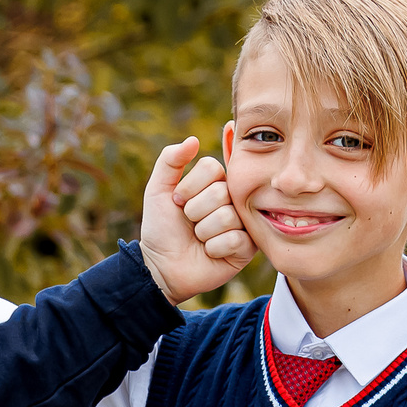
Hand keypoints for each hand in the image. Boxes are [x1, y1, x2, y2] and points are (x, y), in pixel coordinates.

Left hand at [138, 133, 255, 304]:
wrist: (162, 267)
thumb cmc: (162, 229)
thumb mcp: (158, 191)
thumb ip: (170, 161)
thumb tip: (193, 140)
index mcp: (216, 183)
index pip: (212, 167)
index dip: (189, 187)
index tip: (178, 203)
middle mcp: (234, 199)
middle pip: (219, 192)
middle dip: (194, 212)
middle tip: (190, 224)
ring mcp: (243, 223)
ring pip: (225, 217)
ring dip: (202, 232)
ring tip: (199, 239)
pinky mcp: (248, 247)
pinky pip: (234, 239)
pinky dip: (214, 248)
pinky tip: (210, 252)